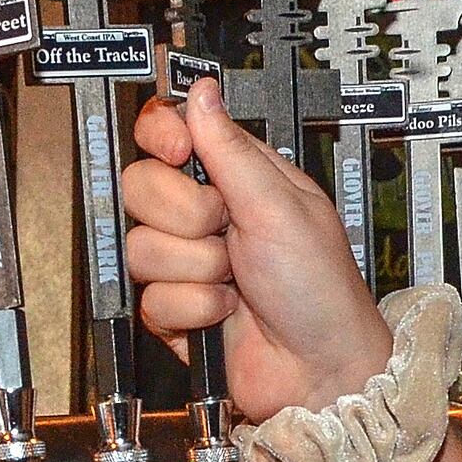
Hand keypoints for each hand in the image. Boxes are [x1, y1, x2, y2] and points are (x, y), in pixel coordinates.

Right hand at [123, 78, 393, 417]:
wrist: (318, 369)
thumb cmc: (320, 288)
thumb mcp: (281, 205)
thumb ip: (231, 149)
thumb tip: (203, 92)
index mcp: (235, 176)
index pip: (169, 133)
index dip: (163, 138)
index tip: (181, 154)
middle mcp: (205, 215)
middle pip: (142, 187)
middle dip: (187, 216)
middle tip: (227, 231)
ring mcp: (187, 262)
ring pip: (141, 245)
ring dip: (196, 269)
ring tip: (235, 282)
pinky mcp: (174, 309)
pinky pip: (150, 297)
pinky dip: (193, 308)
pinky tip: (224, 313)